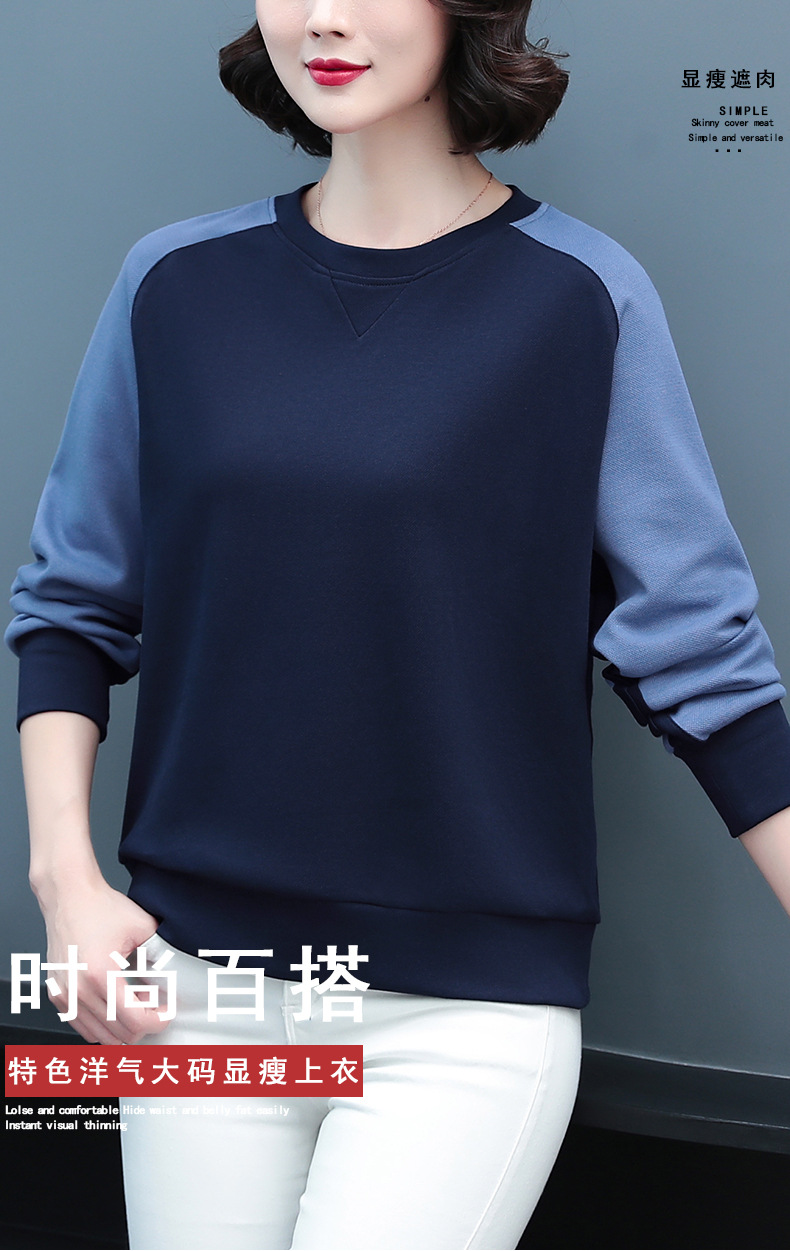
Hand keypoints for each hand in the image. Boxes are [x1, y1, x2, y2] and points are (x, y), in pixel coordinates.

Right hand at [38, 879, 171, 1044]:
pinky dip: (103, 1023)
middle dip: (143, 1024)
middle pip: (118, 1034)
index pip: (134, 1021)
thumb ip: (161, 955)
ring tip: (135, 1002)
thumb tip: (174, 977)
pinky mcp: (56, 995)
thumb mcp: (143, 927)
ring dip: (122, 1026)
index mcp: (100, 975)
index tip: (167, 1012)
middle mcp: (77, 990)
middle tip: (154, 1005)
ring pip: (99, 1036)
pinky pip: (83, 1026)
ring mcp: (63, 995)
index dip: (158, 1021)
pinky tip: (115, 1003)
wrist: (69, 895)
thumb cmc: (99, 907)